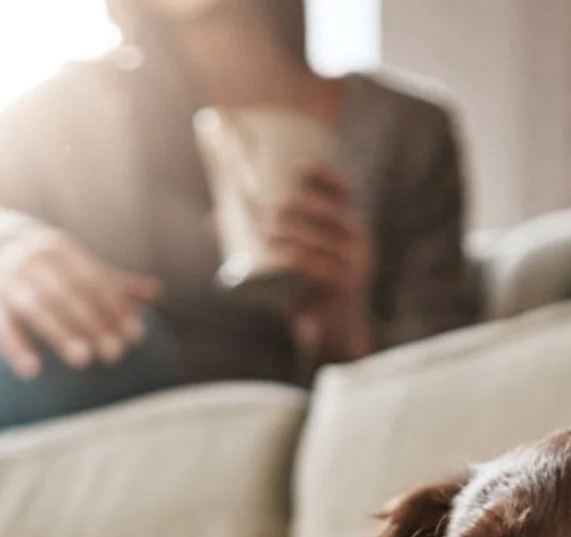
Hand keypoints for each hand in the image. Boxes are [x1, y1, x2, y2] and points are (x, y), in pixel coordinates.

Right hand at [0, 227, 162, 378]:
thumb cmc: (43, 265)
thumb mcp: (74, 266)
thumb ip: (113, 283)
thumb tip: (158, 291)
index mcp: (60, 251)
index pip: (93, 280)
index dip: (114, 308)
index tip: (135, 336)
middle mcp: (32, 261)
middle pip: (66, 294)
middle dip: (91, 324)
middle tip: (114, 355)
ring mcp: (6, 279)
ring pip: (35, 307)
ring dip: (59, 333)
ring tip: (83, 360)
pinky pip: (0, 325)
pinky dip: (15, 347)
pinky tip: (32, 371)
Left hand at [266, 162, 374, 364]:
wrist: (332, 337)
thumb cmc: (306, 293)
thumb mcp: (283, 262)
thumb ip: (255, 239)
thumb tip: (212, 219)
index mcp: (347, 229)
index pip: (342, 194)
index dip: (324, 176)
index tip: (298, 166)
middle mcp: (357, 243)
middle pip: (329, 212)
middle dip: (294, 206)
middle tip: (263, 206)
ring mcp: (355, 265)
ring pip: (320, 239)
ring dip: (290, 233)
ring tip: (264, 232)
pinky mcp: (347, 288)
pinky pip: (321, 267)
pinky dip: (299, 257)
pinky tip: (281, 252)